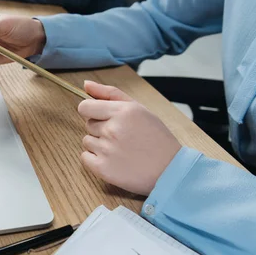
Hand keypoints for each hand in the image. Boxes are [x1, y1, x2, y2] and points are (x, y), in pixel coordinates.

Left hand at [78, 81, 181, 195]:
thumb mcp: (139, 109)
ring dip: (98, 144)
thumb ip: (110, 93)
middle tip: (121, 136)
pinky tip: (113, 160)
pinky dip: (95, 159)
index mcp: (122, 112)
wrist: (170, 170)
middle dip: (101, 129)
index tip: (102, 118)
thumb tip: (86, 84)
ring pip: (87, 141)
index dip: (92, 112)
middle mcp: (112, 129)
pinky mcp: (102, 168)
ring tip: (120, 149)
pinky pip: (84, 158)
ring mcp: (106, 150)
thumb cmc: (156, 138)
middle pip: (88, 124)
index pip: (85, 107)